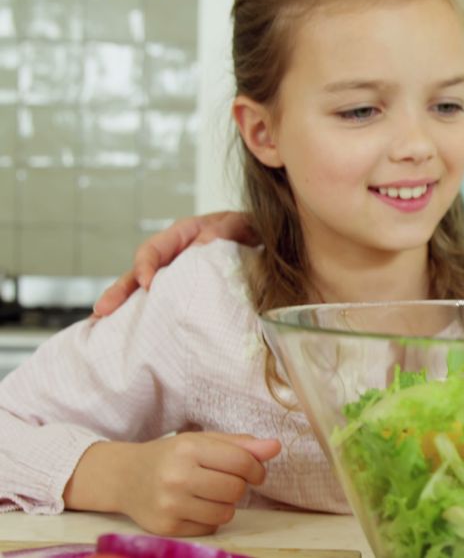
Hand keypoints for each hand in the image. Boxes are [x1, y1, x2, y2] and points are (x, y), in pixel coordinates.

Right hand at [64, 432, 280, 536]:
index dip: (257, 469)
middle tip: (227, 481)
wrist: (124, 478)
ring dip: (226, 505)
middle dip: (240, 486)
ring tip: (209, 493)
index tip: (255, 472)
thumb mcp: (202, 442)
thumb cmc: (171, 456)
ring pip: (226, 513)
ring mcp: (169, 505)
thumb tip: (276, 447)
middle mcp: (176, 476)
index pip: (242, 462)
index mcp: (188, 448)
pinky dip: (209, 519)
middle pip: (236, 490)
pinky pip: (209, 528)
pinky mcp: (166, 527)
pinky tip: (195, 506)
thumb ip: (241, 445)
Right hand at [93, 212, 257, 317]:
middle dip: (119, 292)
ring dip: (125, 310)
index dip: (146, 266)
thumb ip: (226, 229)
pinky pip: (162, 306)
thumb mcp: (240, 223)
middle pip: (138, 274)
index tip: (147, 284)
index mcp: (181, 237)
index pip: (153, 250)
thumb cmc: (249, 230)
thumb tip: (204, 244)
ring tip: (103, 327)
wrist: (263, 244)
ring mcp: (175, 278)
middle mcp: (172, 258)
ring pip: (143, 293)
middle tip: (102, 311)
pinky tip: (134, 338)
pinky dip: (147, 319)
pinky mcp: (184, 296)